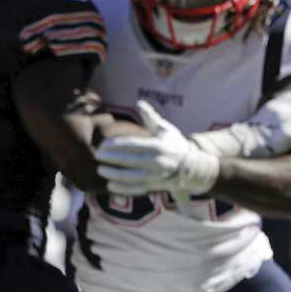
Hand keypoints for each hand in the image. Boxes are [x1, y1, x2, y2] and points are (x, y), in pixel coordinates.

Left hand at [95, 101, 218, 197]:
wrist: (193, 166)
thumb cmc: (175, 144)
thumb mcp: (165, 129)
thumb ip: (150, 117)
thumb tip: (138, 103)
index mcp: (159, 146)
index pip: (132, 145)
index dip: (115, 145)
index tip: (102, 144)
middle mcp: (158, 162)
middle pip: (130, 160)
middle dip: (111, 158)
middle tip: (97, 155)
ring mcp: (157, 176)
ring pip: (132, 177)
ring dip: (114, 174)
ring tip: (101, 170)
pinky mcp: (156, 186)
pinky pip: (137, 189)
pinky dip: (123, 188)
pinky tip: (110, 185)